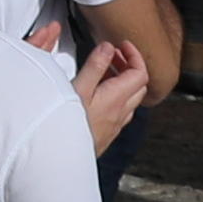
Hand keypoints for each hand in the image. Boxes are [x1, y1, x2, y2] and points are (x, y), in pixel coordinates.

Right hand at [73, 33, 154, 151]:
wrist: (62, 156)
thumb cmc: (68, 124)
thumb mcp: (78, 88)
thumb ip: (94, 66)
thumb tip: (107, 48)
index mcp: (116, 98)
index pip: (140, 73)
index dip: (134, 55)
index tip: (122, 45)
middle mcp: (121, 112)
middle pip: (139, 85)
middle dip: (129, 66)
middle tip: (113, 55)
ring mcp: (116, 124)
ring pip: (131, 99)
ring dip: (123, 81)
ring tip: (105, 71)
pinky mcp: (108, 133)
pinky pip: (122, 111)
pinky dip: (117, 96)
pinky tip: (100, 94)